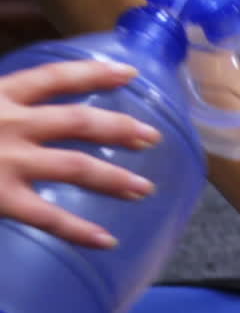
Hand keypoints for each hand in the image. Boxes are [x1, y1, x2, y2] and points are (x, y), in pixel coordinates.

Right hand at [0, 59, 160, 247]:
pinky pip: (51, 217)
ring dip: (116, 178)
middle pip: (80, 121)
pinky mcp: (2, 197)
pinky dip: (81, 231)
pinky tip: (106, 240)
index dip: (95, 73)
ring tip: (144, 189)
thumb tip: (19, 106)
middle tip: (151, 136)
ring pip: (78, 166)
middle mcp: (9, 122)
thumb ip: (0, 104)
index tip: (129, 72)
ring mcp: (8, 160)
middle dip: (120, 127)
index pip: (55, 77)